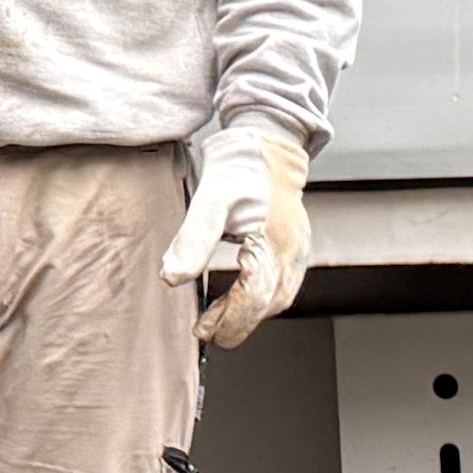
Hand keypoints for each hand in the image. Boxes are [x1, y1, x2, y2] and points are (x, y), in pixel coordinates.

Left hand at [162, 119, 313, 347]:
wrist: (267, 141)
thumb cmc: (240, 167)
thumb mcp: (209, 200)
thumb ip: (193, 241)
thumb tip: (172, 278)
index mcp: (273, 242)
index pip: (255, 298)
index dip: (228, 320)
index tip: (203, 330)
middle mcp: (293, 251)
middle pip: (269, 305)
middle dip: (236, 323)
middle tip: (206, 328)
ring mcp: (299, 250)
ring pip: (278, 299)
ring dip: (249, 313)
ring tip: (218, 317)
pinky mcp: (297, 247)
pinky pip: (282, 285)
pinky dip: (260, 299)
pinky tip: (239, 296)